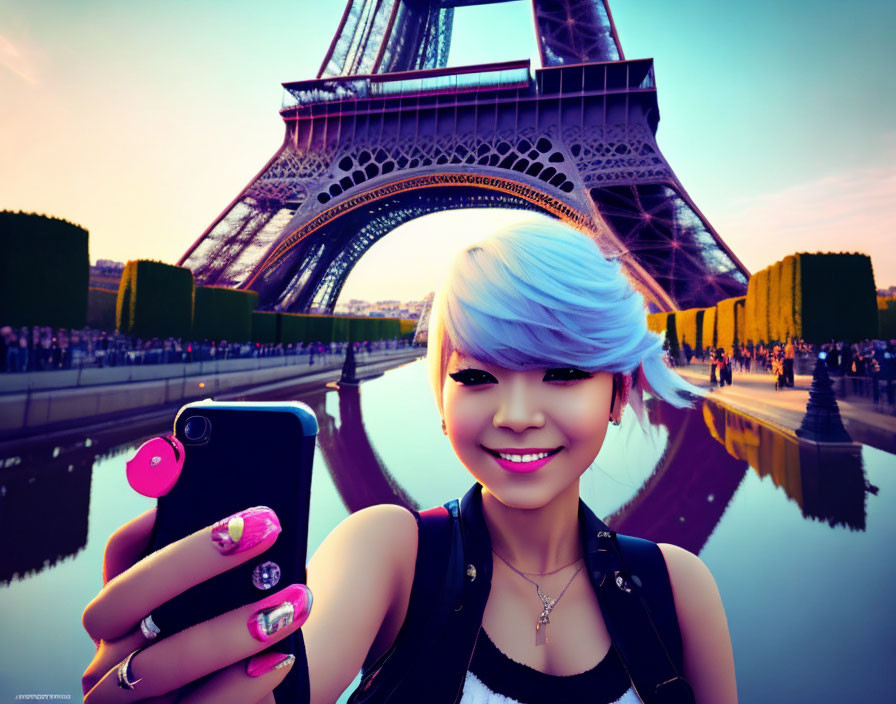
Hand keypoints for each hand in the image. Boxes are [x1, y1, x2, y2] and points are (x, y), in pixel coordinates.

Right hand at [81, 506, 311, 702]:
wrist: (264, 696)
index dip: (154, 521)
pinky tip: (278, 660)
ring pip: (156, 666)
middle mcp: (110, 656)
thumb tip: (247, 515)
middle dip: (191, 563)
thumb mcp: (232, 595)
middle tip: (263, 531)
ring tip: (290, 604)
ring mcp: (127, 701)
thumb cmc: (244, 633)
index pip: (120, 553)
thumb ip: (227, 560)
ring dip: (226, 632)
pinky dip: (239, 685)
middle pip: (122, 601)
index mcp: (124, 610)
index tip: (211, 501)